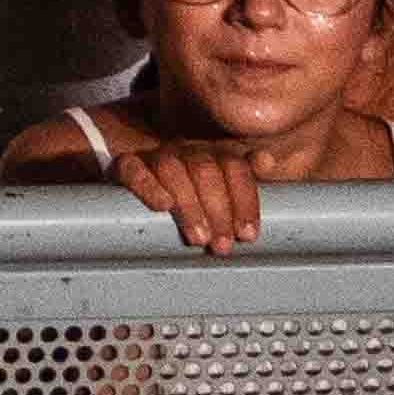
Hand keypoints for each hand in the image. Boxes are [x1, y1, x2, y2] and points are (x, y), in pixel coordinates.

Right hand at [109, 134, 269, 255]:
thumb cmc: (187, 193)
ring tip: (198, 238)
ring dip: (189, 206)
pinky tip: (162, 205)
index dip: (245, 200)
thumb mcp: (220, 187)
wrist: (134, 183)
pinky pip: (133, 169)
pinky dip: (149, 187)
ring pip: (172, 169)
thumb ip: (244, 178)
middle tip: (222, 245)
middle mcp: (185, 149)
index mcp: (212, 153)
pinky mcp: (125, 165)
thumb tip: (268, 160)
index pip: (235, 166)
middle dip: (219, 210)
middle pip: (206, 170)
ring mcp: (155, 156)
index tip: (248, 235)